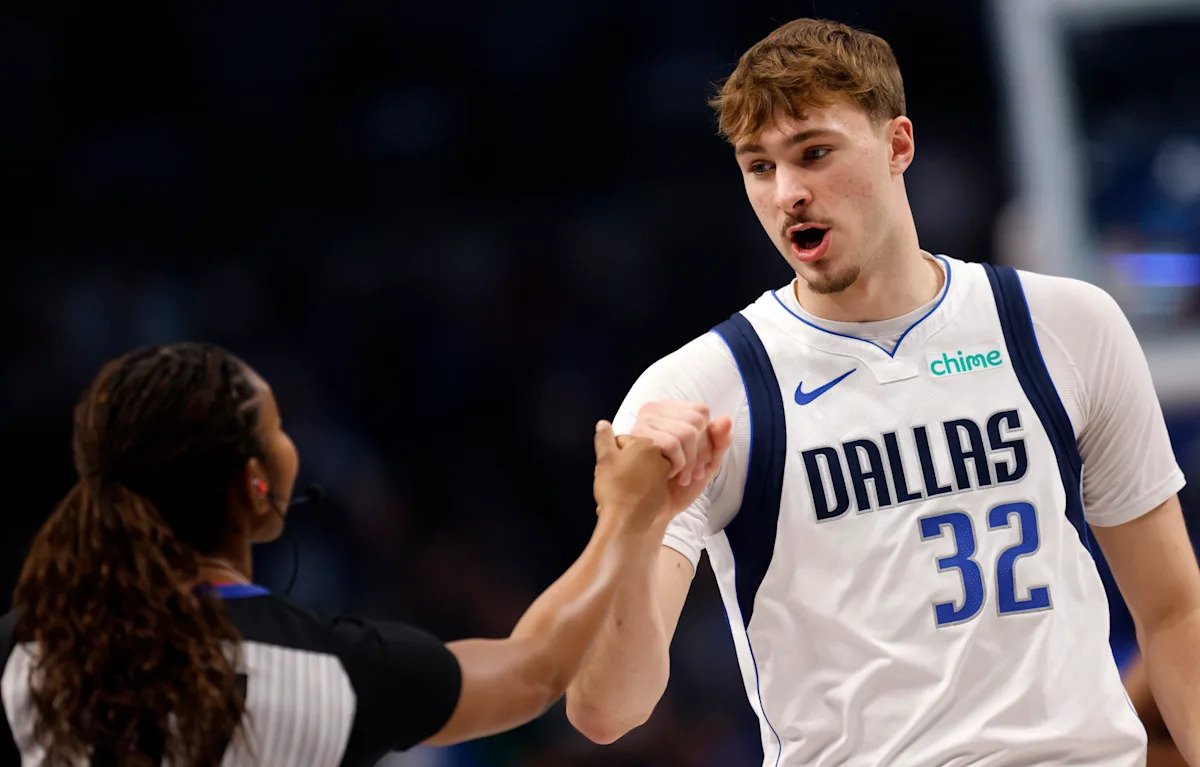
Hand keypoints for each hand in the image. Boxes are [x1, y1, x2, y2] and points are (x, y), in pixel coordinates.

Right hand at [593, 420, 669, 529]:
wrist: (626, 520)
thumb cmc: (615, 488)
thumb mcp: (604, 458)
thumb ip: (604, 438)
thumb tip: (603, 424)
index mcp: (647, 443)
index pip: (625, 441)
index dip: (613, 453)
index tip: (610, 466)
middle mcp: (660, 457)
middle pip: (637, 452)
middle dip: (626, 461)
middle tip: (615, 475)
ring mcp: (664, 474)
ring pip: (644, 467)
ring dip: (634, 473)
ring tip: (623, 486)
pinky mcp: (664, 491)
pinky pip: (650, 482)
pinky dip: (641, 486)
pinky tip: (631, 495)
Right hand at [629, 401, 732, 515]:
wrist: (657, 511)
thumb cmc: (679, 485)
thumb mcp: (708, 461)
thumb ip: (719, 440)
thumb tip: (726, 419)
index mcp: (670, 411)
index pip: (700, 411)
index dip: (706, 439)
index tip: (700, 461)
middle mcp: (653, 411)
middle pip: (695, 420)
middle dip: (699, 452)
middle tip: (690, 472)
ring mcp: (643, 424)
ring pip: (686, 432)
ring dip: (689, 462)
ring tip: (680, 476)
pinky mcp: (636, 440)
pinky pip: (671, 444)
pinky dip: (677, 465)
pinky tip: (667, 474)